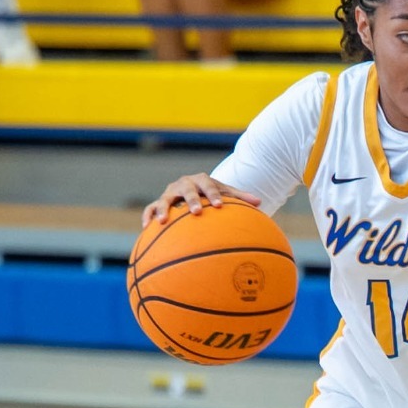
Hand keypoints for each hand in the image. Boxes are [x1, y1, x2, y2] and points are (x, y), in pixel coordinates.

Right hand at [142, 174, 262, 224]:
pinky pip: (150, 209)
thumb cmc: (212, 195)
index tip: (219, 206)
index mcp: (201, 180)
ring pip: (164, 199)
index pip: (209, 185)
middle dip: (191, 200)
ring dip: (163, 209)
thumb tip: (260, 203)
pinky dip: (148, 216)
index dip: (213, 195)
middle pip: (187, 190)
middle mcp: (184, 185)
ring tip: (162, 222)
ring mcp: (169, 194)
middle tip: (196, 212)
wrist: (193, 190)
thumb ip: (240, 198)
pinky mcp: (159, 203)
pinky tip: (147, 227)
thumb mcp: (225, 194)